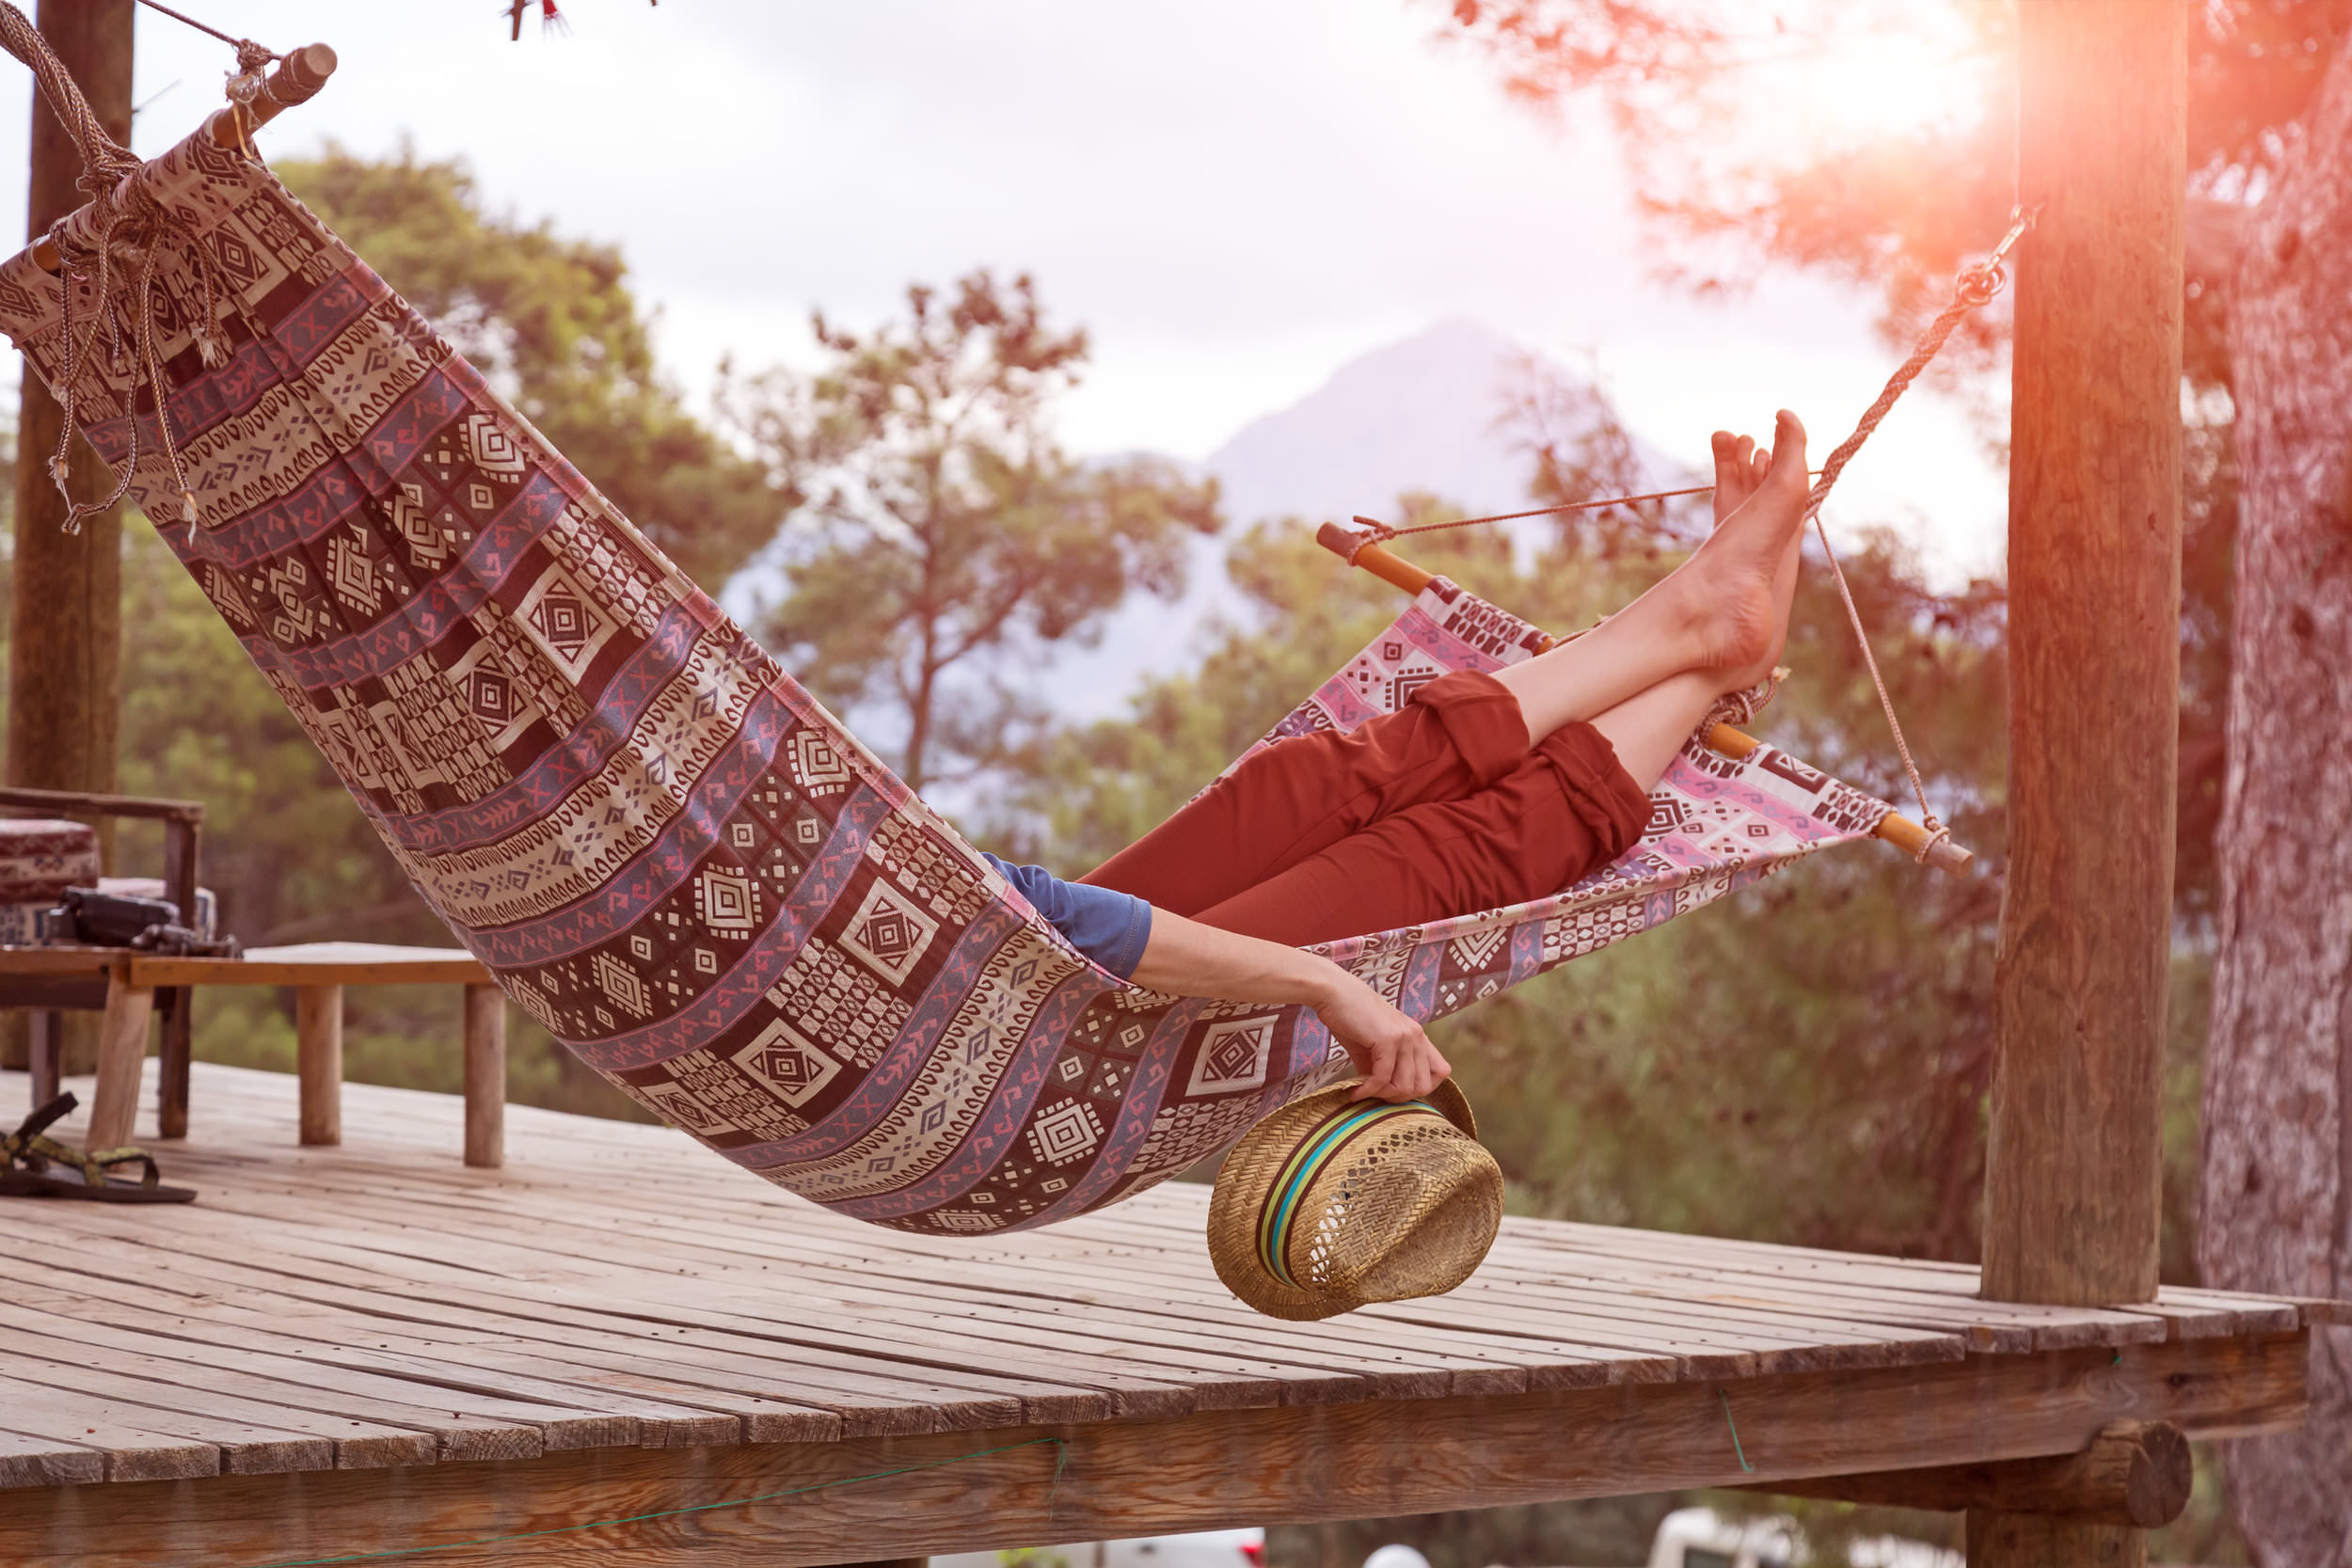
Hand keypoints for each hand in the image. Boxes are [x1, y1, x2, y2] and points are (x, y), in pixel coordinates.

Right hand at [1310, 964, 1450, 1101]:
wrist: (1333, 994)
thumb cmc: (1350, 1018)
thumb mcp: (1373, 1047)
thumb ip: (1384, 1068)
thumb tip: (1382, 1093)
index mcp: (1417, 1036)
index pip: (1441, 1072)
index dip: (1421, 1086)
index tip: (1395, 1089)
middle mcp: (1416, 1035)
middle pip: (1424, 1085)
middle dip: (1399, 1097)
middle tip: (1376, 1095)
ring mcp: (1404, 1036)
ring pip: (1405, 1086)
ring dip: (1383, 1095)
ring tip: (1364, 1091)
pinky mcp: (1387, 1039)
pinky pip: (1383, 1078)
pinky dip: (1368, 1090)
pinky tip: (1355, 1091)